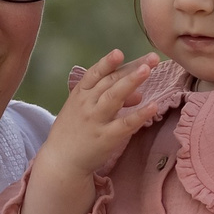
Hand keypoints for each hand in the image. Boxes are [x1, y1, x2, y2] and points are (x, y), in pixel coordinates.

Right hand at [38, 50, 164, 182]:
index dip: (107, 63)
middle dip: (131, 68)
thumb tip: (138, 93)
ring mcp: (96, 121)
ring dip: (131, 82)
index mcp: (80, 94)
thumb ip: (109, 97)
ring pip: (114, 97)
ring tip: (148, 70)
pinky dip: (139, 114)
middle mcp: (87, 104)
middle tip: (151, 58)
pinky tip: (152, 106)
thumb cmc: (74, 132)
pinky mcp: (107, 138)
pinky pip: (125, 124)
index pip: (95, 74)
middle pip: (110, 81)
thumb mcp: (84, 109)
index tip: (119, 53)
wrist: (61, 161)